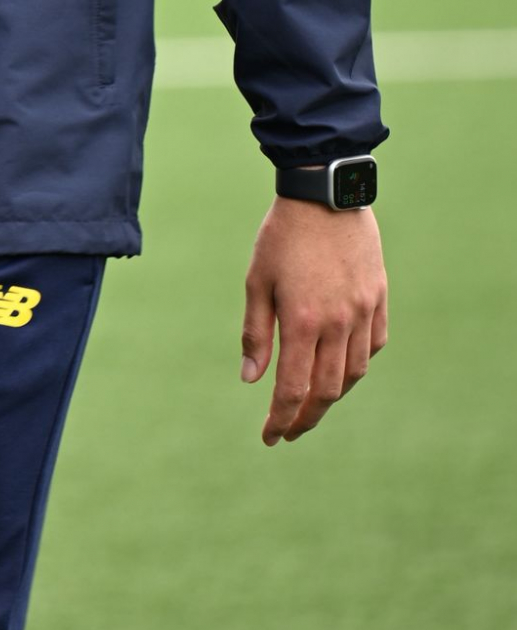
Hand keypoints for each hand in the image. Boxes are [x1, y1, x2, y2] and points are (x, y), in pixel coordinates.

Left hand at [241, 195, 386, 444]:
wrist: (325, 193)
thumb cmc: (282, 234)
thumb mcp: (257, 280)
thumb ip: (256, 333)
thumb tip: (251, 380)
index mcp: (302, 320)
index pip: (293, 389)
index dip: (281, 419)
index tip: (270, 437)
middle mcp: (338, 323)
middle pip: (327, 391)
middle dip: (306, 418)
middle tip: (289, 430)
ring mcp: (363, 312)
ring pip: (353, 374)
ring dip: (332, 395)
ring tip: (312, 403)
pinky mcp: (379, 298)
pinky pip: (373, 346)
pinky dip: (357, 364)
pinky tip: (342, 367)